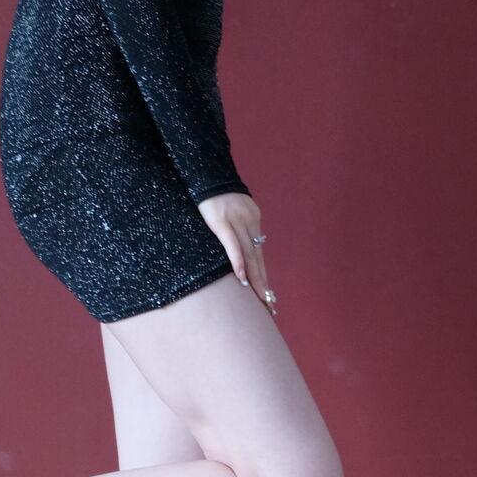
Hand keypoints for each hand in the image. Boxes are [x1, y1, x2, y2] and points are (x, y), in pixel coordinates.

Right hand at [198, 191, 275, 312]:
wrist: (206, 171)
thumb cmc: (213, 191)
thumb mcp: (231, 209)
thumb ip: (236, 227)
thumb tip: (236, 246)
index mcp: (253, 221)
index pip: (259, 255)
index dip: (264, 276)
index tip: (269, 295)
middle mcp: (249, 223)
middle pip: (258, 259)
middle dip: (264, 284)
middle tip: (270, 305)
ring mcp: (236, 222)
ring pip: (249, 256)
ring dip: (255, 279)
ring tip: (261, 298)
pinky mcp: (221, 222)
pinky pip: (232, 245)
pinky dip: (238, 262)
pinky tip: (242, 278)